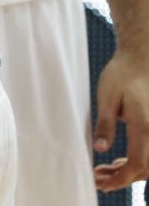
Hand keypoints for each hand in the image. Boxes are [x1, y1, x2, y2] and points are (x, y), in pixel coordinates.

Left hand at [93, 46, 148, 189]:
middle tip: (98, 179)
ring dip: (128, 172)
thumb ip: (105, 125)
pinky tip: (117, 161)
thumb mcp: (106, 97)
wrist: (140, 60)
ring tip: (103, 172)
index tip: (101, 183)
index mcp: (144, 126)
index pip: (137, 164)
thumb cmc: (121, 75)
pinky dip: (136, 162)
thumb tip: (100, 149)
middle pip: (146, 169)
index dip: (120, 178)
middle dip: (123, 179)